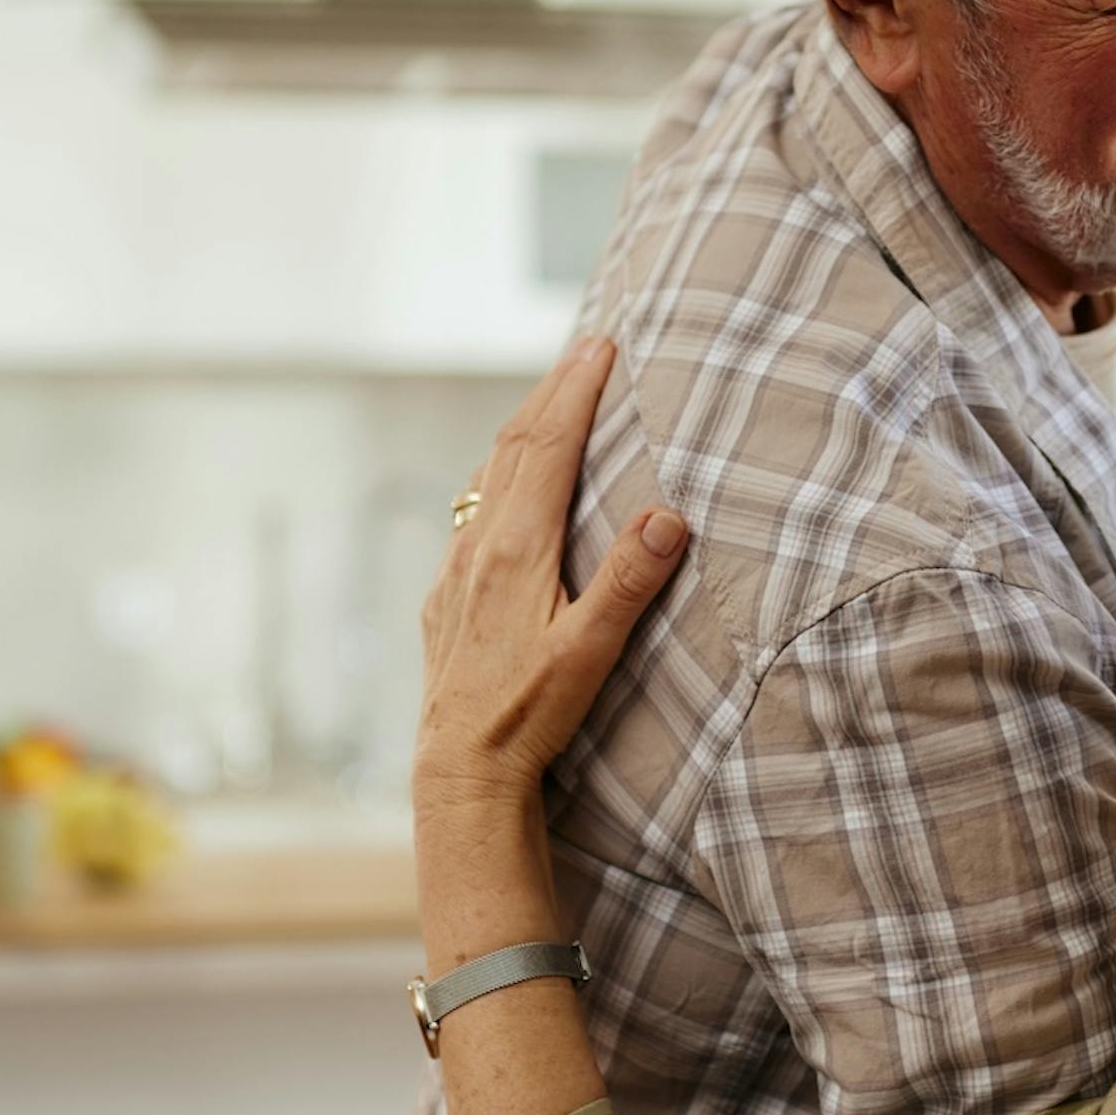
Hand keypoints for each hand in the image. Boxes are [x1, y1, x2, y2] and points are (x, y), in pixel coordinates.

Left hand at [415, 337, 689, 806]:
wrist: (461, 770)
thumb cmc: (530, 715)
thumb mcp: (589, 650)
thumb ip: (628, 580)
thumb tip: (668, 514)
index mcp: (516, 549)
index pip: (548, 447)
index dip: (576, 391)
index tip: (601, 344)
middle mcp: (479, 547)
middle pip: (514, 447)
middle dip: (551, 392)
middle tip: (585, 348)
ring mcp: (456, 570)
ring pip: (488, 477)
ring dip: (522, 429)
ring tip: (550, 399)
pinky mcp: (446, 597)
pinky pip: (472, 513)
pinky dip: (498, 476)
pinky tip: (503, 487)